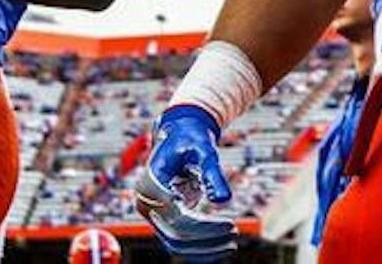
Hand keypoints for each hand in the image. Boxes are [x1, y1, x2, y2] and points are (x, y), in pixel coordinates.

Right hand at [134, 105, 236, 258]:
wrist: (180, 131)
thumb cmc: (192, 137)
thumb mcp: (204, 150)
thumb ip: (212, 174)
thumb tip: (225, 201)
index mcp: (150, 185)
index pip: (178, 218)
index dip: (205, 227)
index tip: (231, 225)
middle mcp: (146, 202)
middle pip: (174, 235)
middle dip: (206, 241)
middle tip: (235, 236)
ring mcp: (152, 211)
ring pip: (174, 242)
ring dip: (202, 249)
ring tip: (231, 245)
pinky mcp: (162, 215)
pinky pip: (177, 238)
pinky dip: (198, 245)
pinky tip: (221, 245)